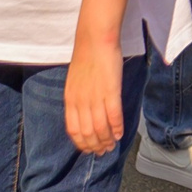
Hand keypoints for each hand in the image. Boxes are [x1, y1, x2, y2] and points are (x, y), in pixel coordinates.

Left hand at [64, 35, 125, 155]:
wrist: (95, 39)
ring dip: (107, 140)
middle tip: (104, 151)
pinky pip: (114, 116)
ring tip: (113, 145)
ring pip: (101, 128)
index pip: (74, 131)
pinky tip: (120, 133)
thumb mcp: (74, 81)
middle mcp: (81, 102)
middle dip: (96, 146)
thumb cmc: (86, 57)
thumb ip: (78, 98)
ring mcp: (96, 97)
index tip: (90, 150)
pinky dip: (117, 128)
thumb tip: (85, 113)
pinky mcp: (111, 91)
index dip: (82, 144)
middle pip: (88, 133)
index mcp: (70, 100)